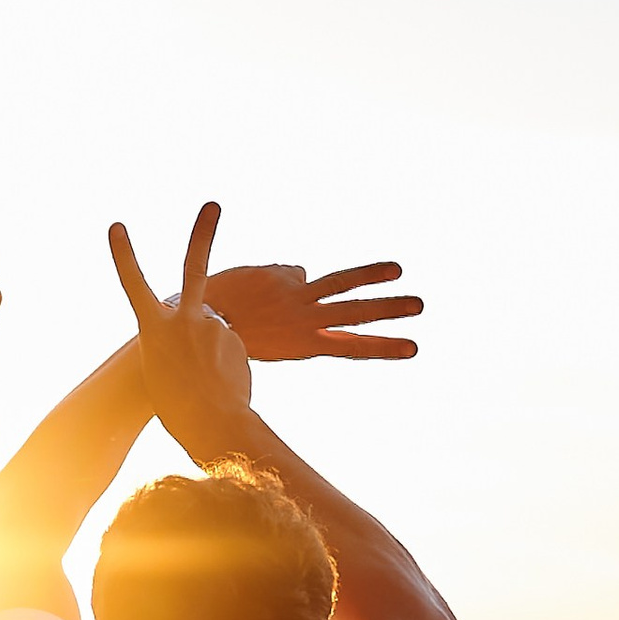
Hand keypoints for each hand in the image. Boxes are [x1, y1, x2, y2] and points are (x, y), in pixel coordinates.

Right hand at [106, 201, 253, 459]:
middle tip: (212, 204)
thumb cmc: (176, 407)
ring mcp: (213, 327)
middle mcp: (184, 319)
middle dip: (202, 234)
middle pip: (194, 267)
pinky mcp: (236, 339)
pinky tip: (221, 385)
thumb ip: (179, 339)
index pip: (134, 284)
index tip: (117, 226)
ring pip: (213, 329)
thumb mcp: (162, 369)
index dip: (124, 255)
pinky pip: (229, 350)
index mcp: (154, 328)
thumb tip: (208, 326)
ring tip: (206, 381)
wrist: (209, 423)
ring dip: (210, 352)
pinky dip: (225, 366)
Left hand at [207, 257, 420, 363]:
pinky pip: (293, 273)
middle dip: (389, 309)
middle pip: (356, 313)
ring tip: (398, 270)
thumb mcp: (272, 331)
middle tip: (419, 305)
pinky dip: (278, 281)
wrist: (198, 320)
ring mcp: (296, 298)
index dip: (383, 347)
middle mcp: (306, 322)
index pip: (353, 347)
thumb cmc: (236, 333)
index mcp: (305, 345)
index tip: (412, 348)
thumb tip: (304, 272)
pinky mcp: (283, 276)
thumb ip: (295, 302)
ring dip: (371, 275)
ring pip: (341, 284)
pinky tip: (255, 293)